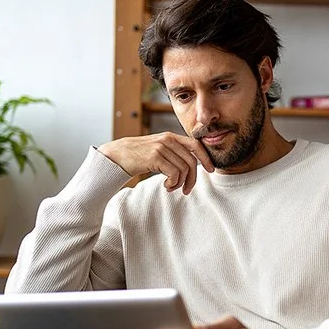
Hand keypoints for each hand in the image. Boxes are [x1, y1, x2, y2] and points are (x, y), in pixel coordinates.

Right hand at [97, 133, 213, 193]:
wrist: (118, 155)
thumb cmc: (139, 156)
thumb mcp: (159, 150)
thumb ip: (174, 153)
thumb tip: (192, 166)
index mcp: (171, 137)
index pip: (196, 145)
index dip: (206, 158)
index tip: (210, 170)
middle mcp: (168, 139)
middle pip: (191, 161)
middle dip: (192, 179)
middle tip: (187, 190)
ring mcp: (161, 148)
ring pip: (183, 169)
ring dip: (180, 184)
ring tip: (171, 187)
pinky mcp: (155, 157)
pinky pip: (174, 173)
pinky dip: (173, 183)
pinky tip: (166, 186)